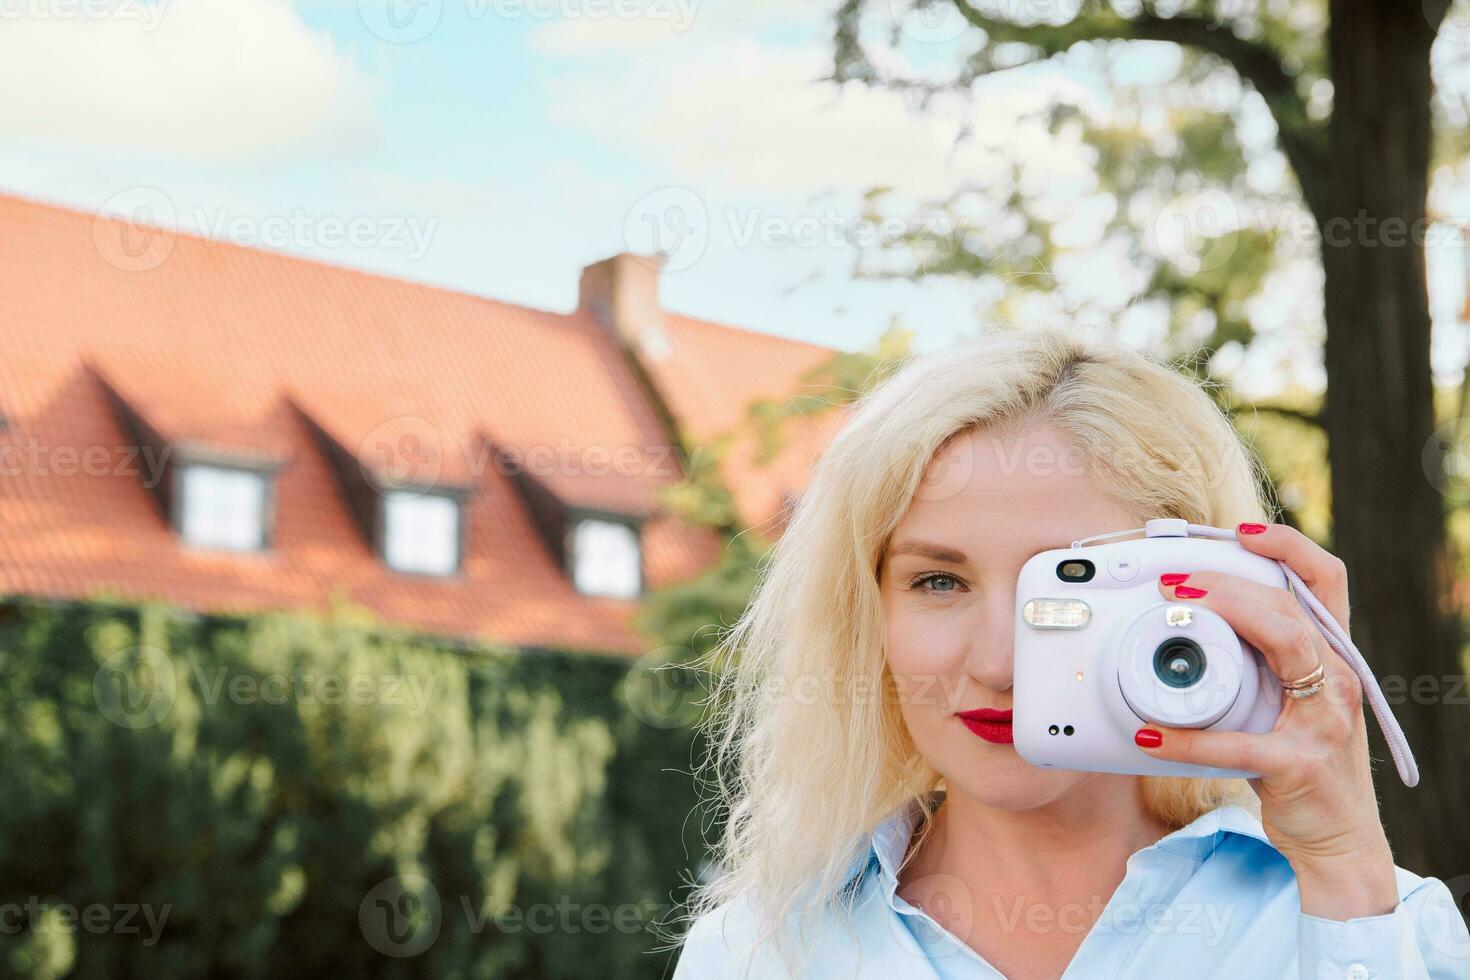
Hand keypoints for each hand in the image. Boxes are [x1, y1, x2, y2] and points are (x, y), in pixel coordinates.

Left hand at [1133, 521, 1399, 919]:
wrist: (1338, 841)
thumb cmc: (1299, 761)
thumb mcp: (1287, 699)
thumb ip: (1256, 660)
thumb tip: (1186, 621)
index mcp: (1331, 657)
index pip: (1325, 582)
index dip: (1287, 547)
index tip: (1240, 530)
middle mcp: (1338, 679)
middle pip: (1290, 606)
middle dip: (1229, 582)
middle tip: (1173, 577)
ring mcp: (1325, 722)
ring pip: (1286, 647)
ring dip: (1227, 617)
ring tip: (1173, 609)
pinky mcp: (1301, 766)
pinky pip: (1239, 744)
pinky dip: (1189, 738)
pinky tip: (1150, 735)